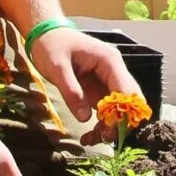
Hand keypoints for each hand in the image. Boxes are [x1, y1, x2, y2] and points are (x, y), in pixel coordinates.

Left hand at [29, 26, 138, 142]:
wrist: (45, 35)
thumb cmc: (52, 46)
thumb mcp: (57, 67)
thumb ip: (71, 91)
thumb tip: (85, 118)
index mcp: (110, 61)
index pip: (127, 91)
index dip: (122, 114)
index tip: (108, 132)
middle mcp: (115, 71)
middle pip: (129, 102)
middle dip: (119, 123)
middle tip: (101, 139)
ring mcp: (108, 81)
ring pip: (119, 109)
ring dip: (109, 127)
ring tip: (90, 140)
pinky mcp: (99, 89)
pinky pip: (107, 111)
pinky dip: (100, 124)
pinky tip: (88, 136)